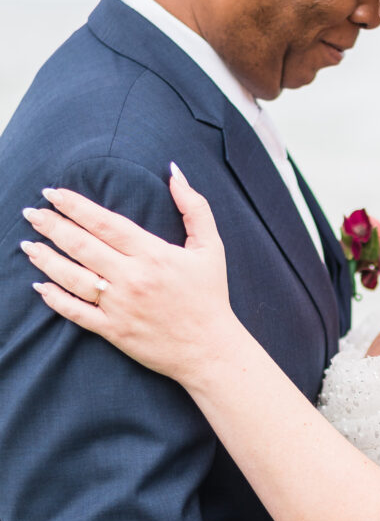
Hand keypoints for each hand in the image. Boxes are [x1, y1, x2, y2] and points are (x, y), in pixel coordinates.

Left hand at [20, 166, 244, 387]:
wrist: (209, 349)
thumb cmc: (210, 295)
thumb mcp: (211, 246)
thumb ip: (194, 206)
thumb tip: (174, 171)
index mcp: (153, 254)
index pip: (104, 222)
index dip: (75, 206)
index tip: (53, 193)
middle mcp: (131, 278)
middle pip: (81, 245)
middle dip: (52, 226)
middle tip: (31, 212)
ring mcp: (119, 306)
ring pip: (72, 277)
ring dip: (46, 259)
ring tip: (27, 244)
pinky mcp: (113, 331)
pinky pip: (76, 312)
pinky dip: (56, 299)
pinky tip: (40, 286)